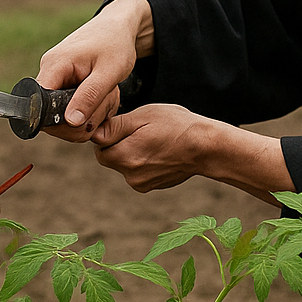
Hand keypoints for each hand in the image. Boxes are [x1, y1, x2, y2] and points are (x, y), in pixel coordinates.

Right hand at [36, 0, 152, 142]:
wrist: (118, 27)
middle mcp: (49, 72)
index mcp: (54, 66)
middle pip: (51, 116)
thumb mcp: (109, 72)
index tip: (85, 122)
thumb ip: (90, 96)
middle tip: (105, 108)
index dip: (59, 122)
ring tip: (108, 98)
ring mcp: (56, 79)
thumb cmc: (115, 43)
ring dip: (89, 115)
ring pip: (64, 115)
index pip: (40, 105)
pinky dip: (90, 110)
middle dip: (80, 122)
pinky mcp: (64, 84)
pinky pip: (71, 108)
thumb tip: (71, 122)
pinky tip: (104, 98)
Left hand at [91, 105, 292, 203]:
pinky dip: (144, 162)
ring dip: (132, 153)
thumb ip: (115, 127)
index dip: (110, 134)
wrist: (206, 148)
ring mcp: (141, 183)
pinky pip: (138, 172)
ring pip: (125, 165)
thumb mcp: (143, 116)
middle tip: (141, 131)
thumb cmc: (177, 126)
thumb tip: (95, 134)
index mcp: (124, 156)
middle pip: (111, 158)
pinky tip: (160, 151)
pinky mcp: (151, 186)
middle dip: (120, 145)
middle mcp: (130, 175)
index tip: (126, 126)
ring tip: (154, 140)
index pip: (100, 148)